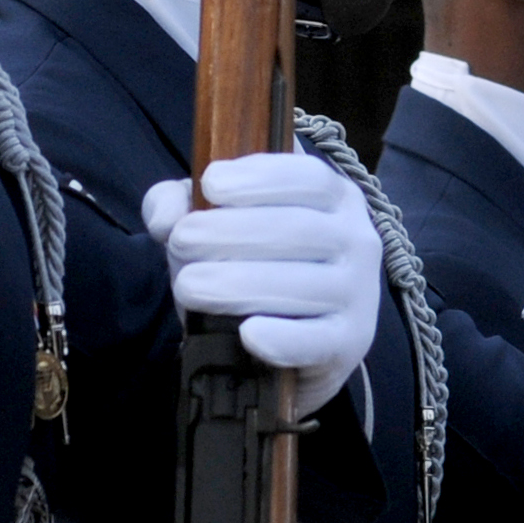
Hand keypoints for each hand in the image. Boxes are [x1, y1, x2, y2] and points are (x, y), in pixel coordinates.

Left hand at [142, 153, 381, 419]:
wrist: (289, 345)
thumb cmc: (254, 267)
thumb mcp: (216, 224)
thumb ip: (181, 205)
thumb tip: (165, 216)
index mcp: (334, 199)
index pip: (308, 178)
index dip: (260, 177)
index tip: (210, 184)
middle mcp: (356, 240)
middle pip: (298, 229)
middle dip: (231, 233)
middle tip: (181, 241)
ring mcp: (358, 294)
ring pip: (303, 284)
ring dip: (239, 284)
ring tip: (187, 286)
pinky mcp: (349, 343)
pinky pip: (317, 341)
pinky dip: (282, 338)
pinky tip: (247, 334)